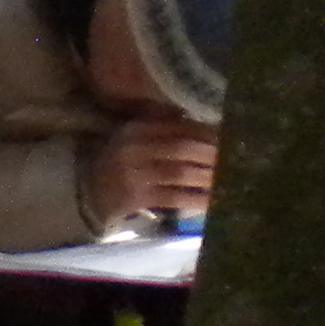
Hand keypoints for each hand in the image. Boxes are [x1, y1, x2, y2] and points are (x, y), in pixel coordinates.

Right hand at [87, 118, 218, 226]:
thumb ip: (163, 126)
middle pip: (183, 148)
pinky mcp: (137, 198)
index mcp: (137, 128)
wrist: (88, 192)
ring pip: (181, 173)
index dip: (207, 132)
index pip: (179, 127)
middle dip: (212, 154)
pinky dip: (197, 199)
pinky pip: (174, 197)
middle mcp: (135, 148)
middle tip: (236, 159)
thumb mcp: (135, 137)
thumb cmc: (120, 162)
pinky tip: (214, 201)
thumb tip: (207, 124)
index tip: (229, 138)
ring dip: (209, 177)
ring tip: (231, 178)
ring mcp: (135, 175)